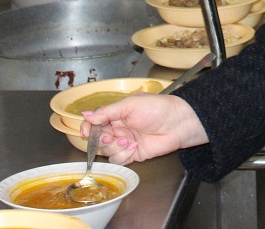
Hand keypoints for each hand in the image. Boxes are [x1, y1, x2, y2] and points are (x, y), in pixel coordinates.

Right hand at [82, 94, 208, 164]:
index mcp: (116, 114)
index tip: (86, 132)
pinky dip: (123, 155)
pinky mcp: (133, 154)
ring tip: (128, 140)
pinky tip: (134, 147)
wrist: (177, 123)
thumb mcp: (130, 104)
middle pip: (98, 139)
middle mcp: (119, 129)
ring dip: (114, 147)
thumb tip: (86, 115)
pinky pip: (118, 160)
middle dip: (101, 139)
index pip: (95, 122)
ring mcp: (125, 142)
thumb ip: (107, 112)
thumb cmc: (157, 108)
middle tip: (110, 136)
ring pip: (106, 151)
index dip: (88, 127)